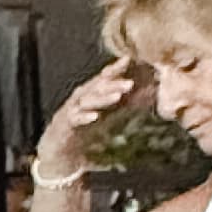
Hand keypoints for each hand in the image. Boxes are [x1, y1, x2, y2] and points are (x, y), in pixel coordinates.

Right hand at [35, 60, 139, 183]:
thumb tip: (151, 93)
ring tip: (117, 97)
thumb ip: (126, 103)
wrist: (60, 151)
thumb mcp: (109, 114)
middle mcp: (79, 100)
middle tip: (129, 84)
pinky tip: (94, 117)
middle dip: (112, 84)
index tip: (129, 60)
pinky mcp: (64, 126)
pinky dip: (84, 117)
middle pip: (95, 87)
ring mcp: (70, 111)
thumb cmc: (85, 130)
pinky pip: (74, 119)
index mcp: (91, 95)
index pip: (103, 78)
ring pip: (86, 101)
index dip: (115, 69)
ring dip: (101, 98)